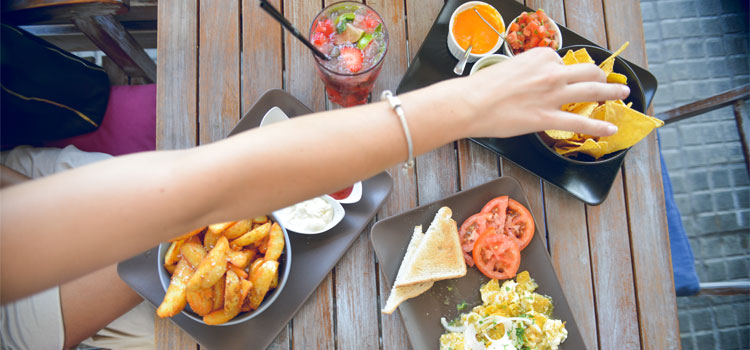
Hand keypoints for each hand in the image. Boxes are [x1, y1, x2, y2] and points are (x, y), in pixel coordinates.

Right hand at [457, 47, 628, 138]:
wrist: (470, 103)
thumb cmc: (481, 88)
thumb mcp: (507, 69)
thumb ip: (526, 73)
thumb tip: (533, 85)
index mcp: (540, 57)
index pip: (562, 62)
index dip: (565, 71)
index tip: (566, 77)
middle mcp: (551, 72)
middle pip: (587, 71)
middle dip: (601, 75)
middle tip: (609, 79)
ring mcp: (553, 95)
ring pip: (592, 90)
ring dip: (611, 92)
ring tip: (622, 94)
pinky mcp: (548, 118)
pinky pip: (581, 121)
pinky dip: (599, 125)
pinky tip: (610, 128)